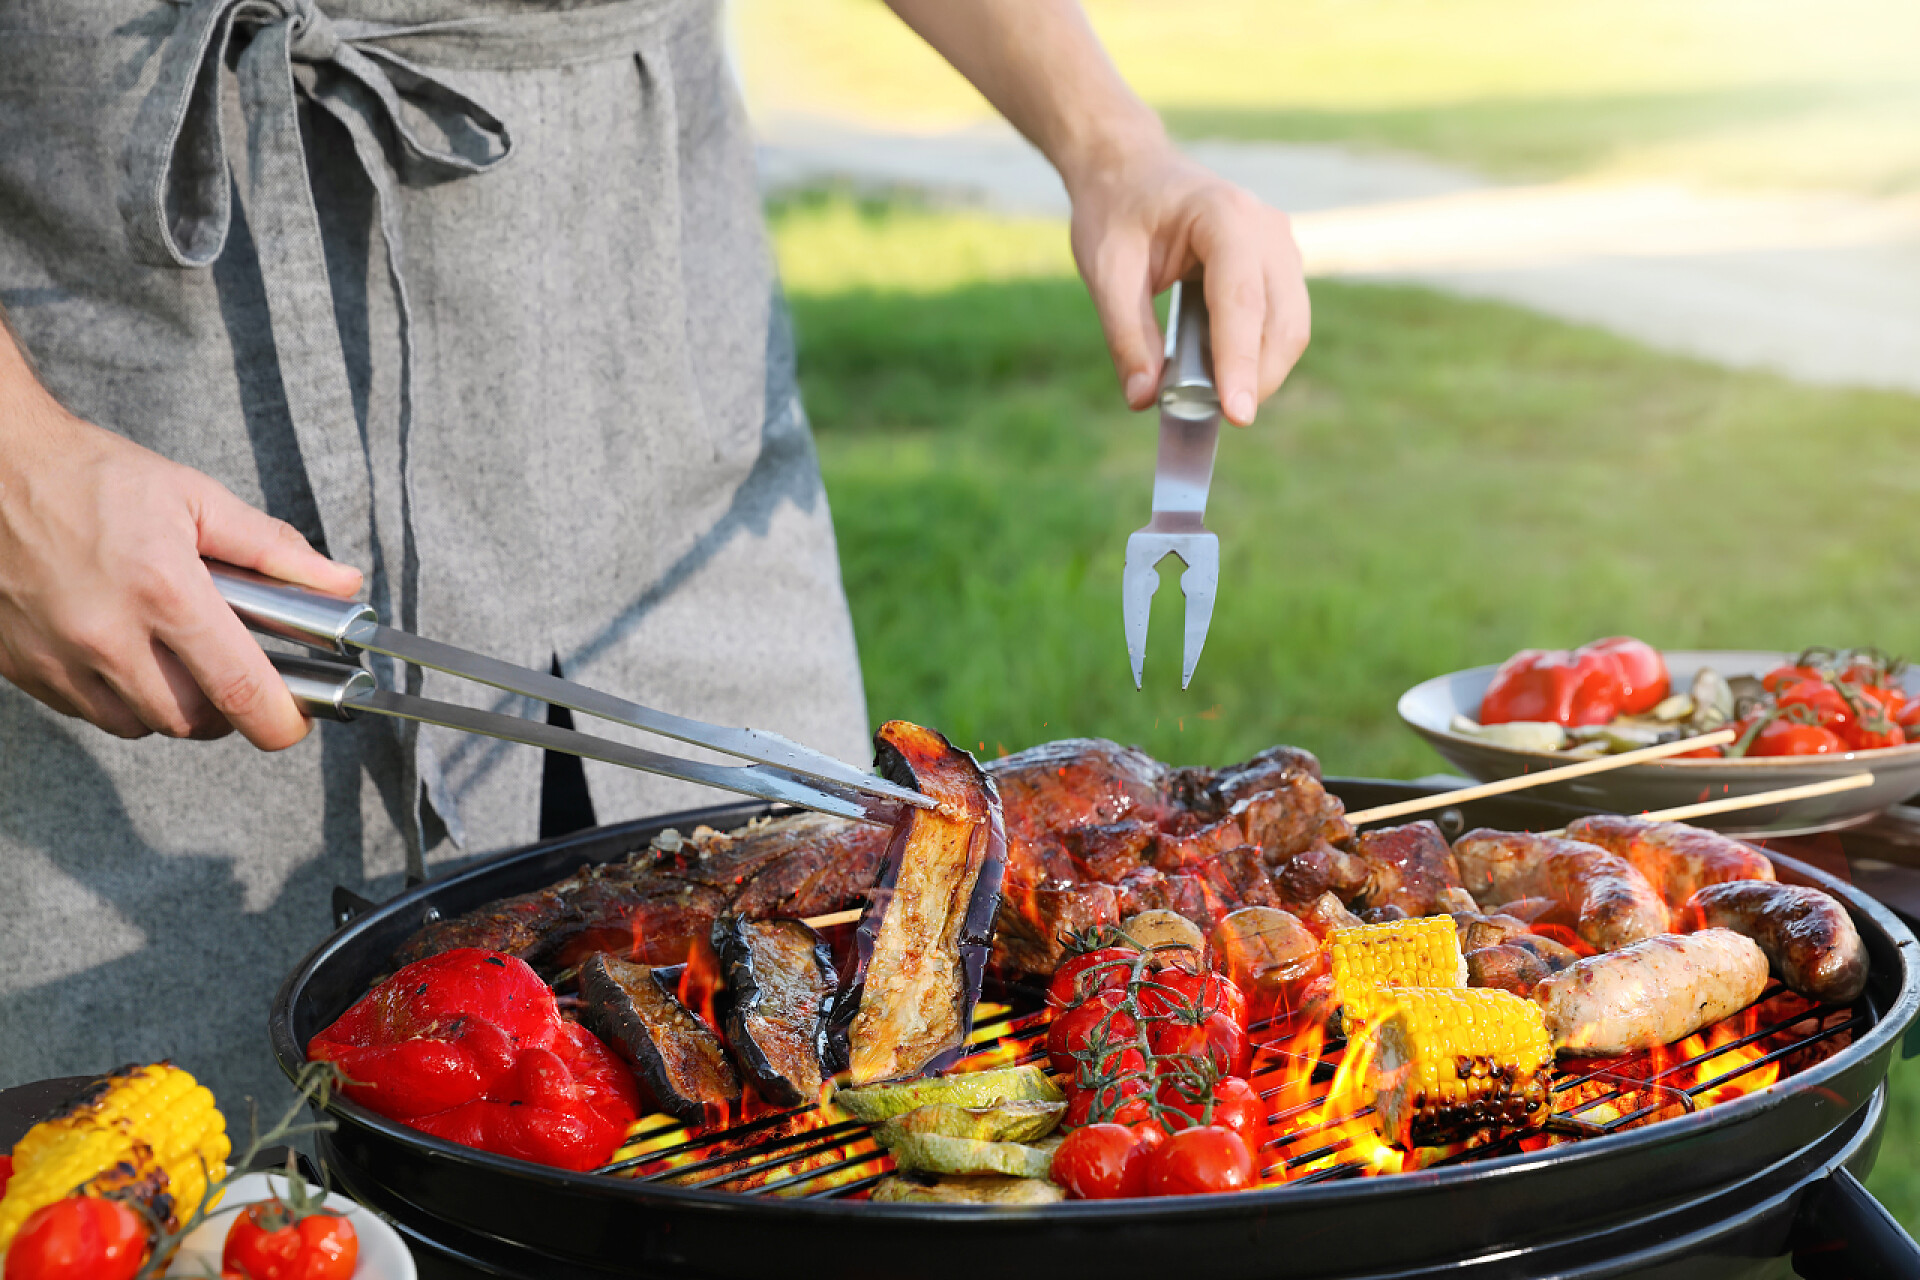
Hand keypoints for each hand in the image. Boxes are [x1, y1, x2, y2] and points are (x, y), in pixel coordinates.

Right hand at [0, 385, 362, 748]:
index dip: (279, 721)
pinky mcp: (24, 668)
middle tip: (235, 677)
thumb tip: (342, 583)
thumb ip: (274, 550)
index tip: (294, 722)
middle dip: (226, 711)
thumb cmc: (94, 478)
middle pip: (191, 720)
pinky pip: (90, 713)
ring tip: (179, 660)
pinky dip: (120, 700)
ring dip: (173, 708)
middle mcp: (107, 634)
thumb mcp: (196, 498)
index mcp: (163, 590)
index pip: (238, 688)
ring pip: (139, 725)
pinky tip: (128, 655)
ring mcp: (59, 657)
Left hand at [1066, 137, 1309, 425]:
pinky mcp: (1279, 266)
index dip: (1240, 362)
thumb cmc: (1116, 212)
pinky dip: (1257, 356)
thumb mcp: (1105, 270)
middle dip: (1257, 378)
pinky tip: (1221, 374)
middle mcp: (1266, 228)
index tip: (1236, 415)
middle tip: (1218, 420)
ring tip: (1214, 398)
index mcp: (1223, 215)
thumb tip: (1142, 399)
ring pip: (1291, 327)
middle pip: (1282, 321)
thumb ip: (1125, 334)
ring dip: (1260, 371)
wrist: (1131, 169)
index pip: (1241, 300)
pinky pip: (1282, 322)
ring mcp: (1280, 246)